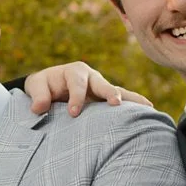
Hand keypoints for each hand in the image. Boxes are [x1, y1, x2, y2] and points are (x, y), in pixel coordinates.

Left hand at [24, 61, 150, 117]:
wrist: (48, 88)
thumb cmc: (43, 87)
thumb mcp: (36, 86)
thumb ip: (37, 95)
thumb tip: (38, 108)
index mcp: (74, 72)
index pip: (77, 84)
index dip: (76, 97)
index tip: (73, 113)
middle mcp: (91, 77)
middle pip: (102, 84)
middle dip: (108, 93)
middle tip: (114, 103)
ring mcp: (101, 88)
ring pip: (118, 92)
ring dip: (129, 100)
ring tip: (145, 107)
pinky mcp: (107, 99)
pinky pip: (123, 100)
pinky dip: (135, 104)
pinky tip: (150, 111)